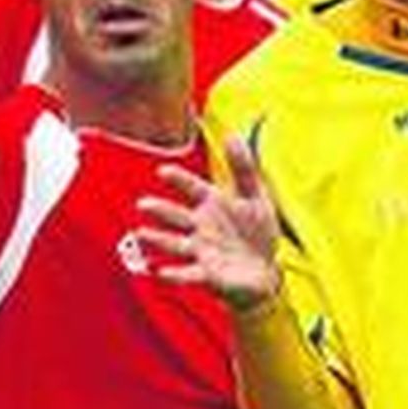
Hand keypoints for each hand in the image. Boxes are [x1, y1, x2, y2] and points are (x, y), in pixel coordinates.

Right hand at [136, 137, 283, 309]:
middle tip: (143, 204)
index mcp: (212, 203)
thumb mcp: (256, 197)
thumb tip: (232, 134)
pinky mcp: (207, 274)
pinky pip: (188, 274)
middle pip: (177, 216)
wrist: (265, 270)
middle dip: (160, 210)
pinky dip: (176, 274)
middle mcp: (201, 226)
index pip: (193, 187)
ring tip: (141, 234)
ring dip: (158, 240)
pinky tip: (161, 272)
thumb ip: (244, 168)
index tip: (163, 171)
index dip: (179, 180)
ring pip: (175, 244)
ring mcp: (201, 250)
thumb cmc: (256, 231)